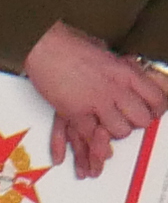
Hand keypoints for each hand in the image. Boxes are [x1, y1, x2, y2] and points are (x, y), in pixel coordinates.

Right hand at [26, 23, 167, 177]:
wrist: (45, 46)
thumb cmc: (71, 45)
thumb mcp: (108, 54)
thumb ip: (120, 69)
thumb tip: (129, 75)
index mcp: (126, 73)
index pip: (156, 99)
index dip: (155, 110)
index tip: (151, 112)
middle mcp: (115, 89)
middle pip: (139, 119)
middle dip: (134, 123)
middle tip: (127, 122)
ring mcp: (96, 102)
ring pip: (118, 131)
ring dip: (113, 135)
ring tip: (107, 134)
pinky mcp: (75, 112)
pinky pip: (88, 136)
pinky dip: (87, 148)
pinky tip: (90, 157)